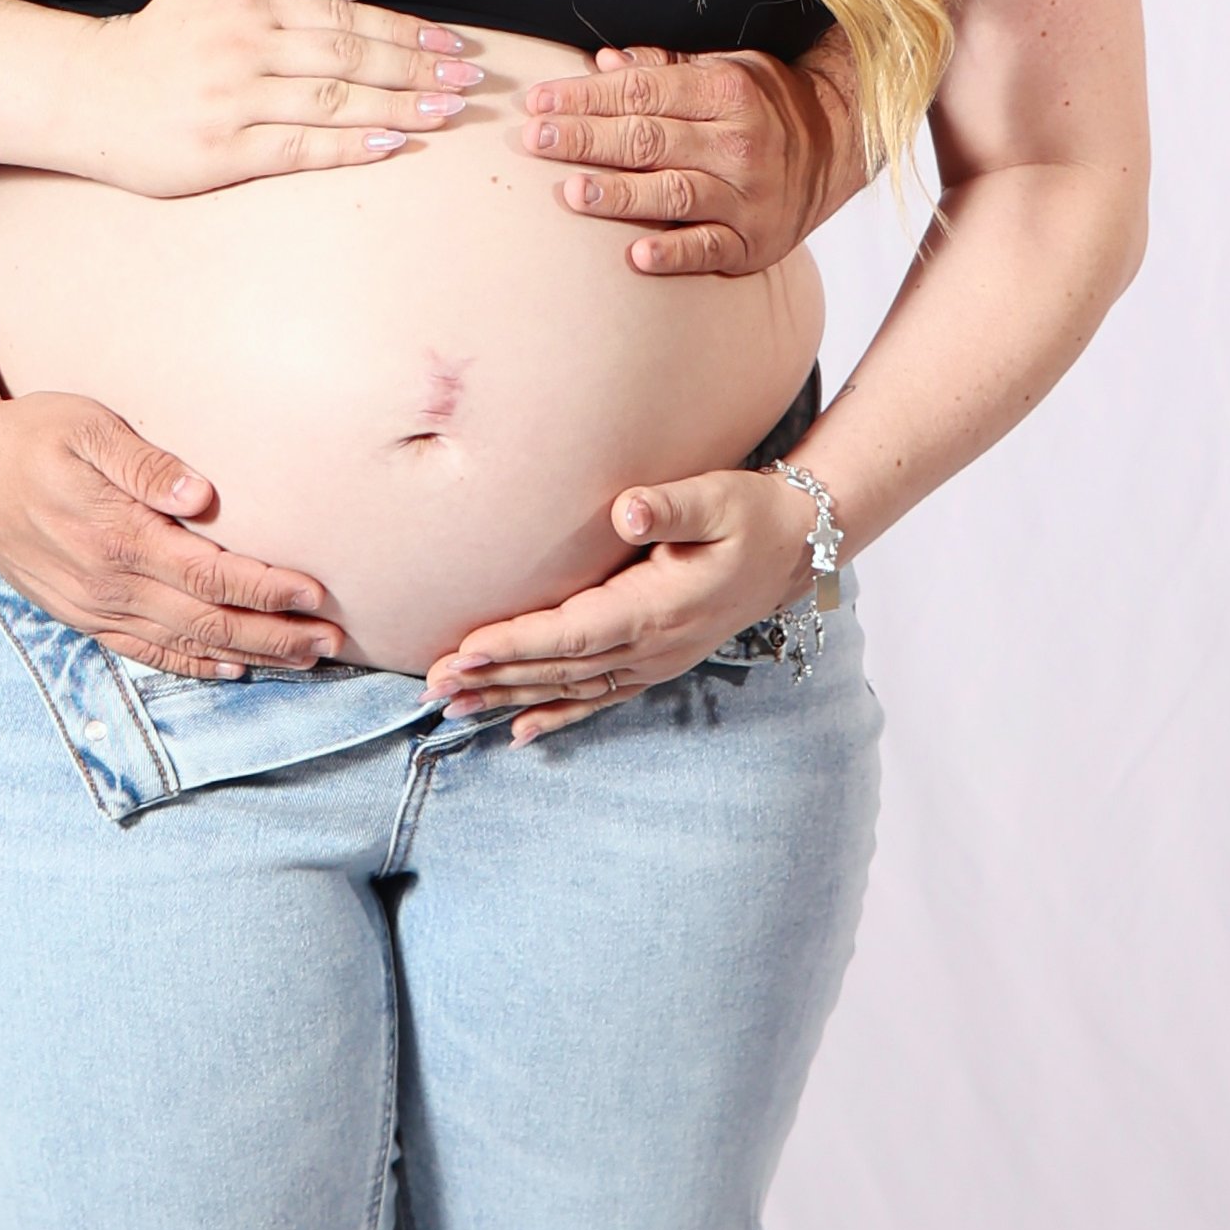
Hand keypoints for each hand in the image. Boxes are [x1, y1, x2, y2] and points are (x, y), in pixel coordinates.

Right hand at [0, 387, 346, 677]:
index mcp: (118, 535)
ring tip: (303, 660)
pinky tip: (229, 668)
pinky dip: (192, 664)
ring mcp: (93, 606)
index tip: (315, 593)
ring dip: (248, 655)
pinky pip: (145, 651)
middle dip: (275, 634)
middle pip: (208, 619)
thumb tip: (201, 494)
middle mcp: (108, 583)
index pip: (210, 572)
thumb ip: (144, 463)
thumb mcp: (86, 426)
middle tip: (332, 642)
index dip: (266, 588)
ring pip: (184, 642)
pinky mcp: (81, 615)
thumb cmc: (31, 436)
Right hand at [56, 0, 482, 195]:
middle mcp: (244, 50)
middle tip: (467, 79)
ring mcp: (233, 102)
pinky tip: (391, 142)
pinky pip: (299, 148)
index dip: (403, 30)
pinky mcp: (221, 152)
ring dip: (398, 106)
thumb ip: (276, 1)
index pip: (343, 18)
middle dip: (416, 66)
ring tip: (446, 111)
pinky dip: (350, 144)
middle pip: (349, 57)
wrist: (81, 92)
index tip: (450, 41)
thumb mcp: (207, 0)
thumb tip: (353, 3)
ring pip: (333, 102)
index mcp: (246, 10)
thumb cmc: (151, 47)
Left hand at [423, 461, 817, 742]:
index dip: (516, 644)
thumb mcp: (717, 497)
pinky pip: (598, 699)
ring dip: (510, 698)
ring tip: (454, 708)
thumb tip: (626, 509)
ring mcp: (654, 662)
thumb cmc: (750, 513)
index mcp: (657, 607)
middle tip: (434, 684)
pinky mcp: (655, 664)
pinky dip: (557, 716)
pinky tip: (518, 732)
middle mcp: (653, 646)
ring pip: (570, 689)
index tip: (466, 649)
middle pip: (559, 668)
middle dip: (494, 677)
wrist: (795, 547)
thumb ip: (669, 506)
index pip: (572, 633)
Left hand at [518, 37, 859, 274]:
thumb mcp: (726, 69)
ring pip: (672, 193)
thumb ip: (664, 69)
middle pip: (649, 140)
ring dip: (620, 195)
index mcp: (726, 91)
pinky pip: (708, 248)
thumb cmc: (766, 105)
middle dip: (586, 139)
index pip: (642, 92)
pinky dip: (673, 253)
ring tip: (573, 193)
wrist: (838, 150)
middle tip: (535, 140)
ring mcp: (746, 195)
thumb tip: (604, 61)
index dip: (586, 95)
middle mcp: (738, 142)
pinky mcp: (752, 242)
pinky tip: (637, 254)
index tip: (539, 101)